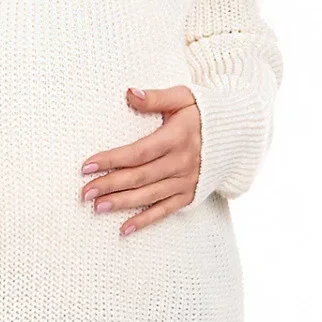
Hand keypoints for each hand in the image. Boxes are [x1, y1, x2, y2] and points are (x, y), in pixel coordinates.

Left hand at [79, 85, 201, 234]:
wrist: (236, 134)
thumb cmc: (203, 112)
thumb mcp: (182, 97)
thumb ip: (155, 97)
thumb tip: (129, 93)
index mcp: (177, 138)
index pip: (139, 152)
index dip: (113, 160)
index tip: (87, 165)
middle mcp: (182, 163)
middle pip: (140, 177)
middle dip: (110, 185)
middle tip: (84, 192)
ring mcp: (187, 181)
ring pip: (149, 196)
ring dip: (122, 203)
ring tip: (97, 207)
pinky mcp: (190, 194)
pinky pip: (165, 211)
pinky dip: (145, 221)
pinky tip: (124, 229)